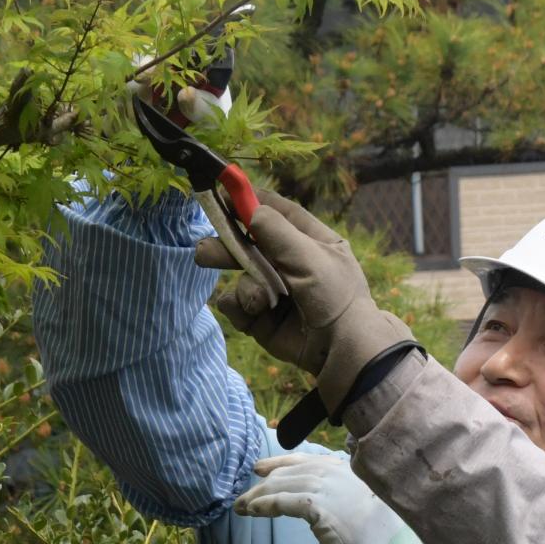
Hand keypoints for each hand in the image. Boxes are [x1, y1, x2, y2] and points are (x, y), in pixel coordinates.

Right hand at [194, 189, 414, 412]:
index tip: (224, 193)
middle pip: (249, 244)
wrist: (340, 351)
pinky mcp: (260, 318)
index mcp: (312, 242)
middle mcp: (291, 263)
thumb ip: (276, 231)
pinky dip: (240, 307)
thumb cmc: (334, 296)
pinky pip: (235, 303)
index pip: (278, 213)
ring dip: (246, 287)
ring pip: (239, 276)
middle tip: (204, 250)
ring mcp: (274, 291)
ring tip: (259, 301)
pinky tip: (256, 314)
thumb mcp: (309, 256)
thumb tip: (250, 208)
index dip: (251, 201)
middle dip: (228, 245)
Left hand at [234, 452, 438, 543]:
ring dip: (259, 495)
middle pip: (297, 469)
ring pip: (287, 484)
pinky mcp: (323, 509)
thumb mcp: (372, 516)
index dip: (287, 463)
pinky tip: (252, 512)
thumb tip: (323, 506)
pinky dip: (265, 504)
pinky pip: (285, 501)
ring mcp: (335, 489)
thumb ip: (350, 502)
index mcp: (360, 474)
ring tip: (241, 505)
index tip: (266, 469)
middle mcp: (346, 475)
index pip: (315, 461)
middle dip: (268, 478)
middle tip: (248, 487)